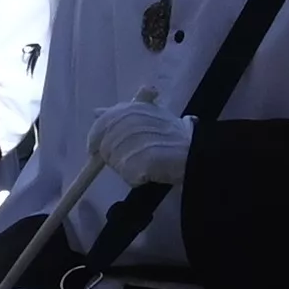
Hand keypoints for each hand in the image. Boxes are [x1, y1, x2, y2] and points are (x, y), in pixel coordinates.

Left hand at [78, 102, 192, 195]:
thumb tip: (96, 112)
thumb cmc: (173, 132)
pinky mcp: (132, 166)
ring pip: (115, 164)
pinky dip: (137, 178)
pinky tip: (152, 171)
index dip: (98, 139)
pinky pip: (128, 177)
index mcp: (125, 110)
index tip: (101, 149)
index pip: (99, 126)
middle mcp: (122, 126)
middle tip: (137, 156)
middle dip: (115, 155)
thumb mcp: (148, 112)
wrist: (192, 148)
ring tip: (147, 161)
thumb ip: (121, 114)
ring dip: (127, 167)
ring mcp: (126, 147)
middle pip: (105, 149)